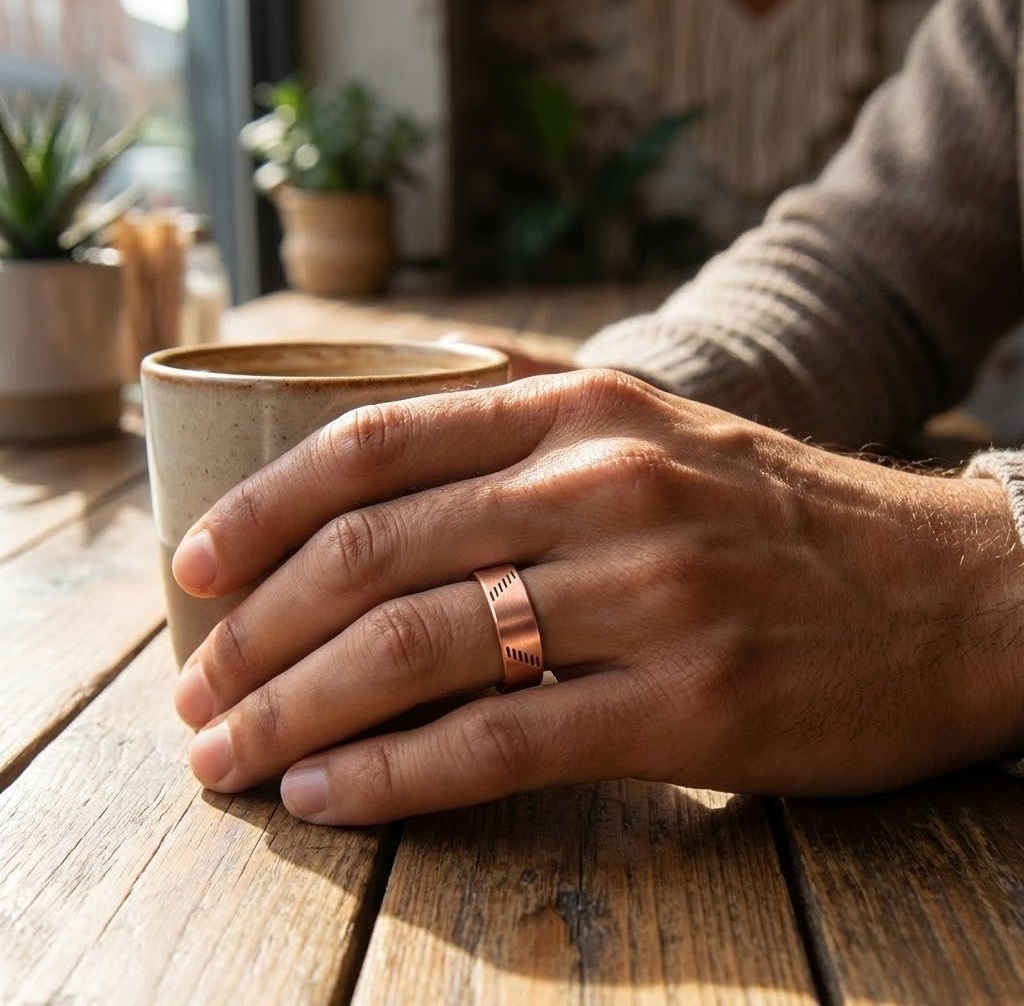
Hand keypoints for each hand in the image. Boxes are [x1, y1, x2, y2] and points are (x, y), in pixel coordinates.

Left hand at [171, 369, 1023, 823]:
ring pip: (415, 651)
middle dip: (252, 631)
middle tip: (193, 688)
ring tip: (230, 754)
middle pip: (372, 554)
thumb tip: (393, 432)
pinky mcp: (692, 706)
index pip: (374, 439)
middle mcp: (608, 484)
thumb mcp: (658, 427)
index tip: (194, 567)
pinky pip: (498, 744)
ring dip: (294, 712)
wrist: (952, 592)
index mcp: (587, 409)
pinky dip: (391, 777)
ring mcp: (652, 593)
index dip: (261, 507)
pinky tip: (326, 797)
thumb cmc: (780, 515)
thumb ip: (529, 420)